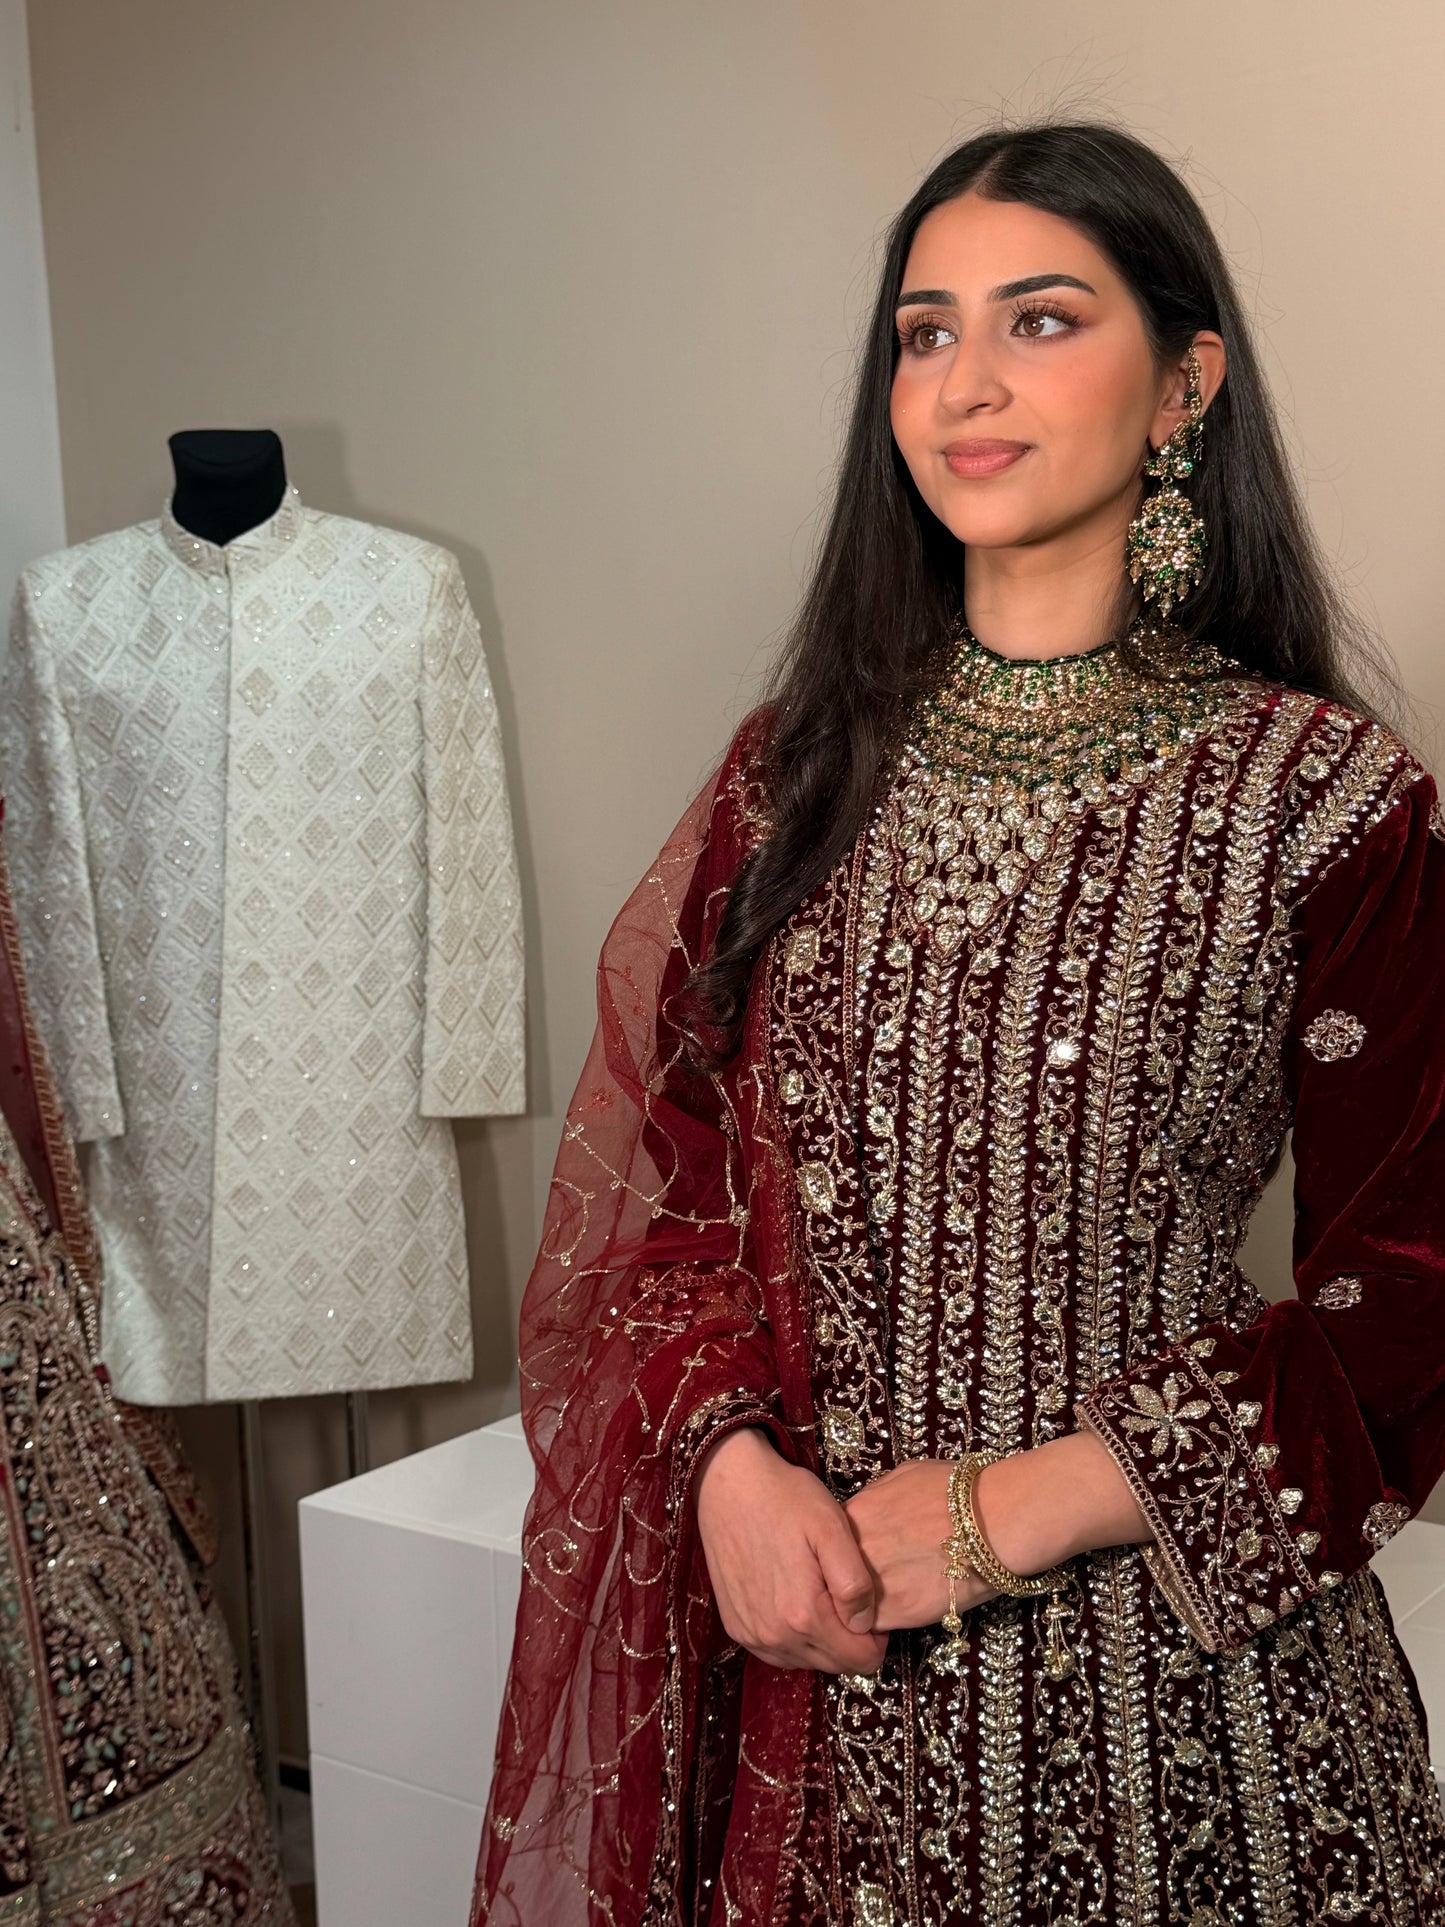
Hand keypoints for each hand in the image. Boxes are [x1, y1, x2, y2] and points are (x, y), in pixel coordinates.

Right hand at [693, 1428, 887, 1674]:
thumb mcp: (832, 1527)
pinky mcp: (736, 1627)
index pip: (861, 1661)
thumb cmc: (785, 1499)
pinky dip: (795, 1636)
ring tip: (821, 1592)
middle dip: (850, 1638)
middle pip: (835, 1665)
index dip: (877, 1636)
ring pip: (807, 1661)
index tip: (870, 1603)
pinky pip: (779, 1652)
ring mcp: (751, 1635)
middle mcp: (775, 1636)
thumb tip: (865, 1625)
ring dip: (822, 1639)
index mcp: (804, 1615)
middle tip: (845, 1592)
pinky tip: (795, 1598)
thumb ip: (854, 1582)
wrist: (728, 1484)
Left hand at [845, 1460, 999, 1632]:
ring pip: (851, 1605)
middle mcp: (853, 1551)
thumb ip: (877, 1497)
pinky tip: (907, 1609)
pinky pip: (875, 1625)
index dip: (847, 1554)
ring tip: (897, 1595)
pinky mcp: (893, 1614)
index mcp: (853, 1515)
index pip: (832, 1544)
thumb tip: (873, 1508)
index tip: (865, 1557)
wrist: (992, 1521)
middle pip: (836, 1575)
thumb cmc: (957, 1491)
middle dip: (852, 1580)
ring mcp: (869, 1584)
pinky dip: (884, 1624)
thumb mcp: (905, 1476)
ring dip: (865, 1605)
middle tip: (882, 1579)